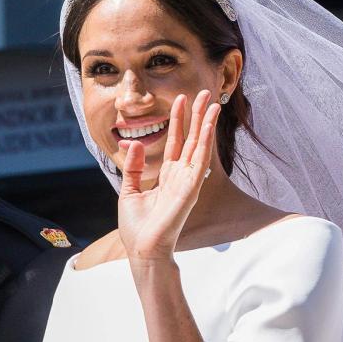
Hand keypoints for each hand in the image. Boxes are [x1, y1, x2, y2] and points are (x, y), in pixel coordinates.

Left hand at [117, 90, 220, 264]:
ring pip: (200, 145)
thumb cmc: (138, 227)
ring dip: (207, 123)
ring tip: (213, 101)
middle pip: (192, 139)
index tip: (181, 100)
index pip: (177, 142)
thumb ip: (134, 168)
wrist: (143, 249)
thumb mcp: (129, 191)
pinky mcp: (191, 189)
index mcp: (168, 176)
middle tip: (204, 92)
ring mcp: (188, 182)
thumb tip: (134, 143)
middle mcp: (182, 176)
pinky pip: (201, 160)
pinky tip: (208, 124)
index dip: (179, 121)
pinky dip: (205, 140)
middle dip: (198, 115)